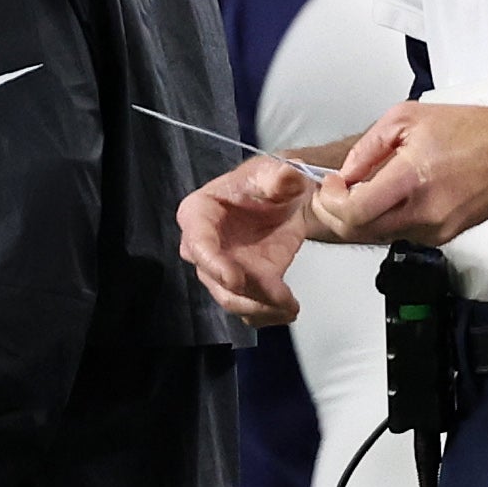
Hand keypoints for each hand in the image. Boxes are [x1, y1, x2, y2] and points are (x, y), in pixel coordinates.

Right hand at [177, 156, 313, 324]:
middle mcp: (202, 246)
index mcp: (199, 213)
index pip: (198, 242)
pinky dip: (268, 314)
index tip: (235, 279)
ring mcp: (220, 269)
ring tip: (290, 306)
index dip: (213, 263)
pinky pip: (249, 308)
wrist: (283, 200)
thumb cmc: (266, 183)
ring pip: (231, 299)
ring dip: (260, 307)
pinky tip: (289, 308)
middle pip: (214, 278)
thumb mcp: (274, 172)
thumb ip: (279, 177)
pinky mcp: (241, 286)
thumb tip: (287, 177)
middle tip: (277, 296)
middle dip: (244, 293)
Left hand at [306, 102, 487, 247]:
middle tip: (333, 194)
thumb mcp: (406, 118)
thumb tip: (345, 174)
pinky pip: (403, 233)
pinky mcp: (445, 236)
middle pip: (360, 230)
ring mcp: (436, 228)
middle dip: (337, 214)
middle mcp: (424, 210)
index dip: (331, 203)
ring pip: (380, 234)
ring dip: (361, 217)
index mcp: (412, 177)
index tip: (330, 186)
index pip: (355, 211)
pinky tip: (391, 199)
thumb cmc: (468, 130)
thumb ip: (367, 148)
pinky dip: (387, 220)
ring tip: (362, 192)